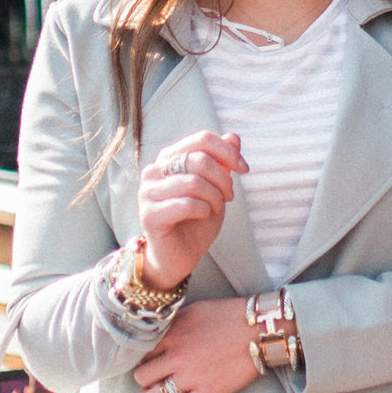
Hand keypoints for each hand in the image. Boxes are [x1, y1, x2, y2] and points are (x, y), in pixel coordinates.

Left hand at [133, 294, 260, 392]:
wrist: (259, 330)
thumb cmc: (230, 317)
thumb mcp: (194, 310)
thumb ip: (173, 324)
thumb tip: (157, 335)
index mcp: (173, 335)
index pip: (141, 353)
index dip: (142, 358)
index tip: (146, 360)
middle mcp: (178, 357)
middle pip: (143, 375)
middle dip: (144, 377)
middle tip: (150, 377)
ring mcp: (192, 378)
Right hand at [134, 126, 246, 288]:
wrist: (179, 255)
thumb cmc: (196, 219)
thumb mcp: (215, 187)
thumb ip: (221, 161)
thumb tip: (233, 136)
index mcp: (169, 158)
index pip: (202, 139)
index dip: (228, 152)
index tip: (244, 169)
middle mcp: (154, 170)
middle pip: (198, 159)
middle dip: (223, 179)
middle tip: (230, 196)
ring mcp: (147, 192)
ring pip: (192, 182)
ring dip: (214, 197)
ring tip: (215, 208)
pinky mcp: (148, 215)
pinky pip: (185, 204)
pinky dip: (203, 210)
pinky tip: (204, 215)